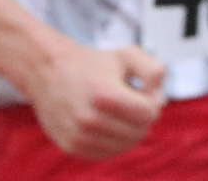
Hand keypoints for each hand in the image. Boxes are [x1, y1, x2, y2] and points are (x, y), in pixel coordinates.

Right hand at [24, 42, 166, 159]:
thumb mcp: (126, 55)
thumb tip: (159, 102)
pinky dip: (112, 140)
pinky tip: (105, 122)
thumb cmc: (91, 63)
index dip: (151, 100)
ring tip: (115, 110)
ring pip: (125, 145)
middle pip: (139, 131)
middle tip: (128, 100)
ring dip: (128, 129)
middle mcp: (90, 119)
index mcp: (105, 95)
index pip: (149, 113)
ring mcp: (79, 136)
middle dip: (141, 116)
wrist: (48, 71)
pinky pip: (107, 152)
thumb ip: (153, 71)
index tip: (139, 90)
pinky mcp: (72, 147)